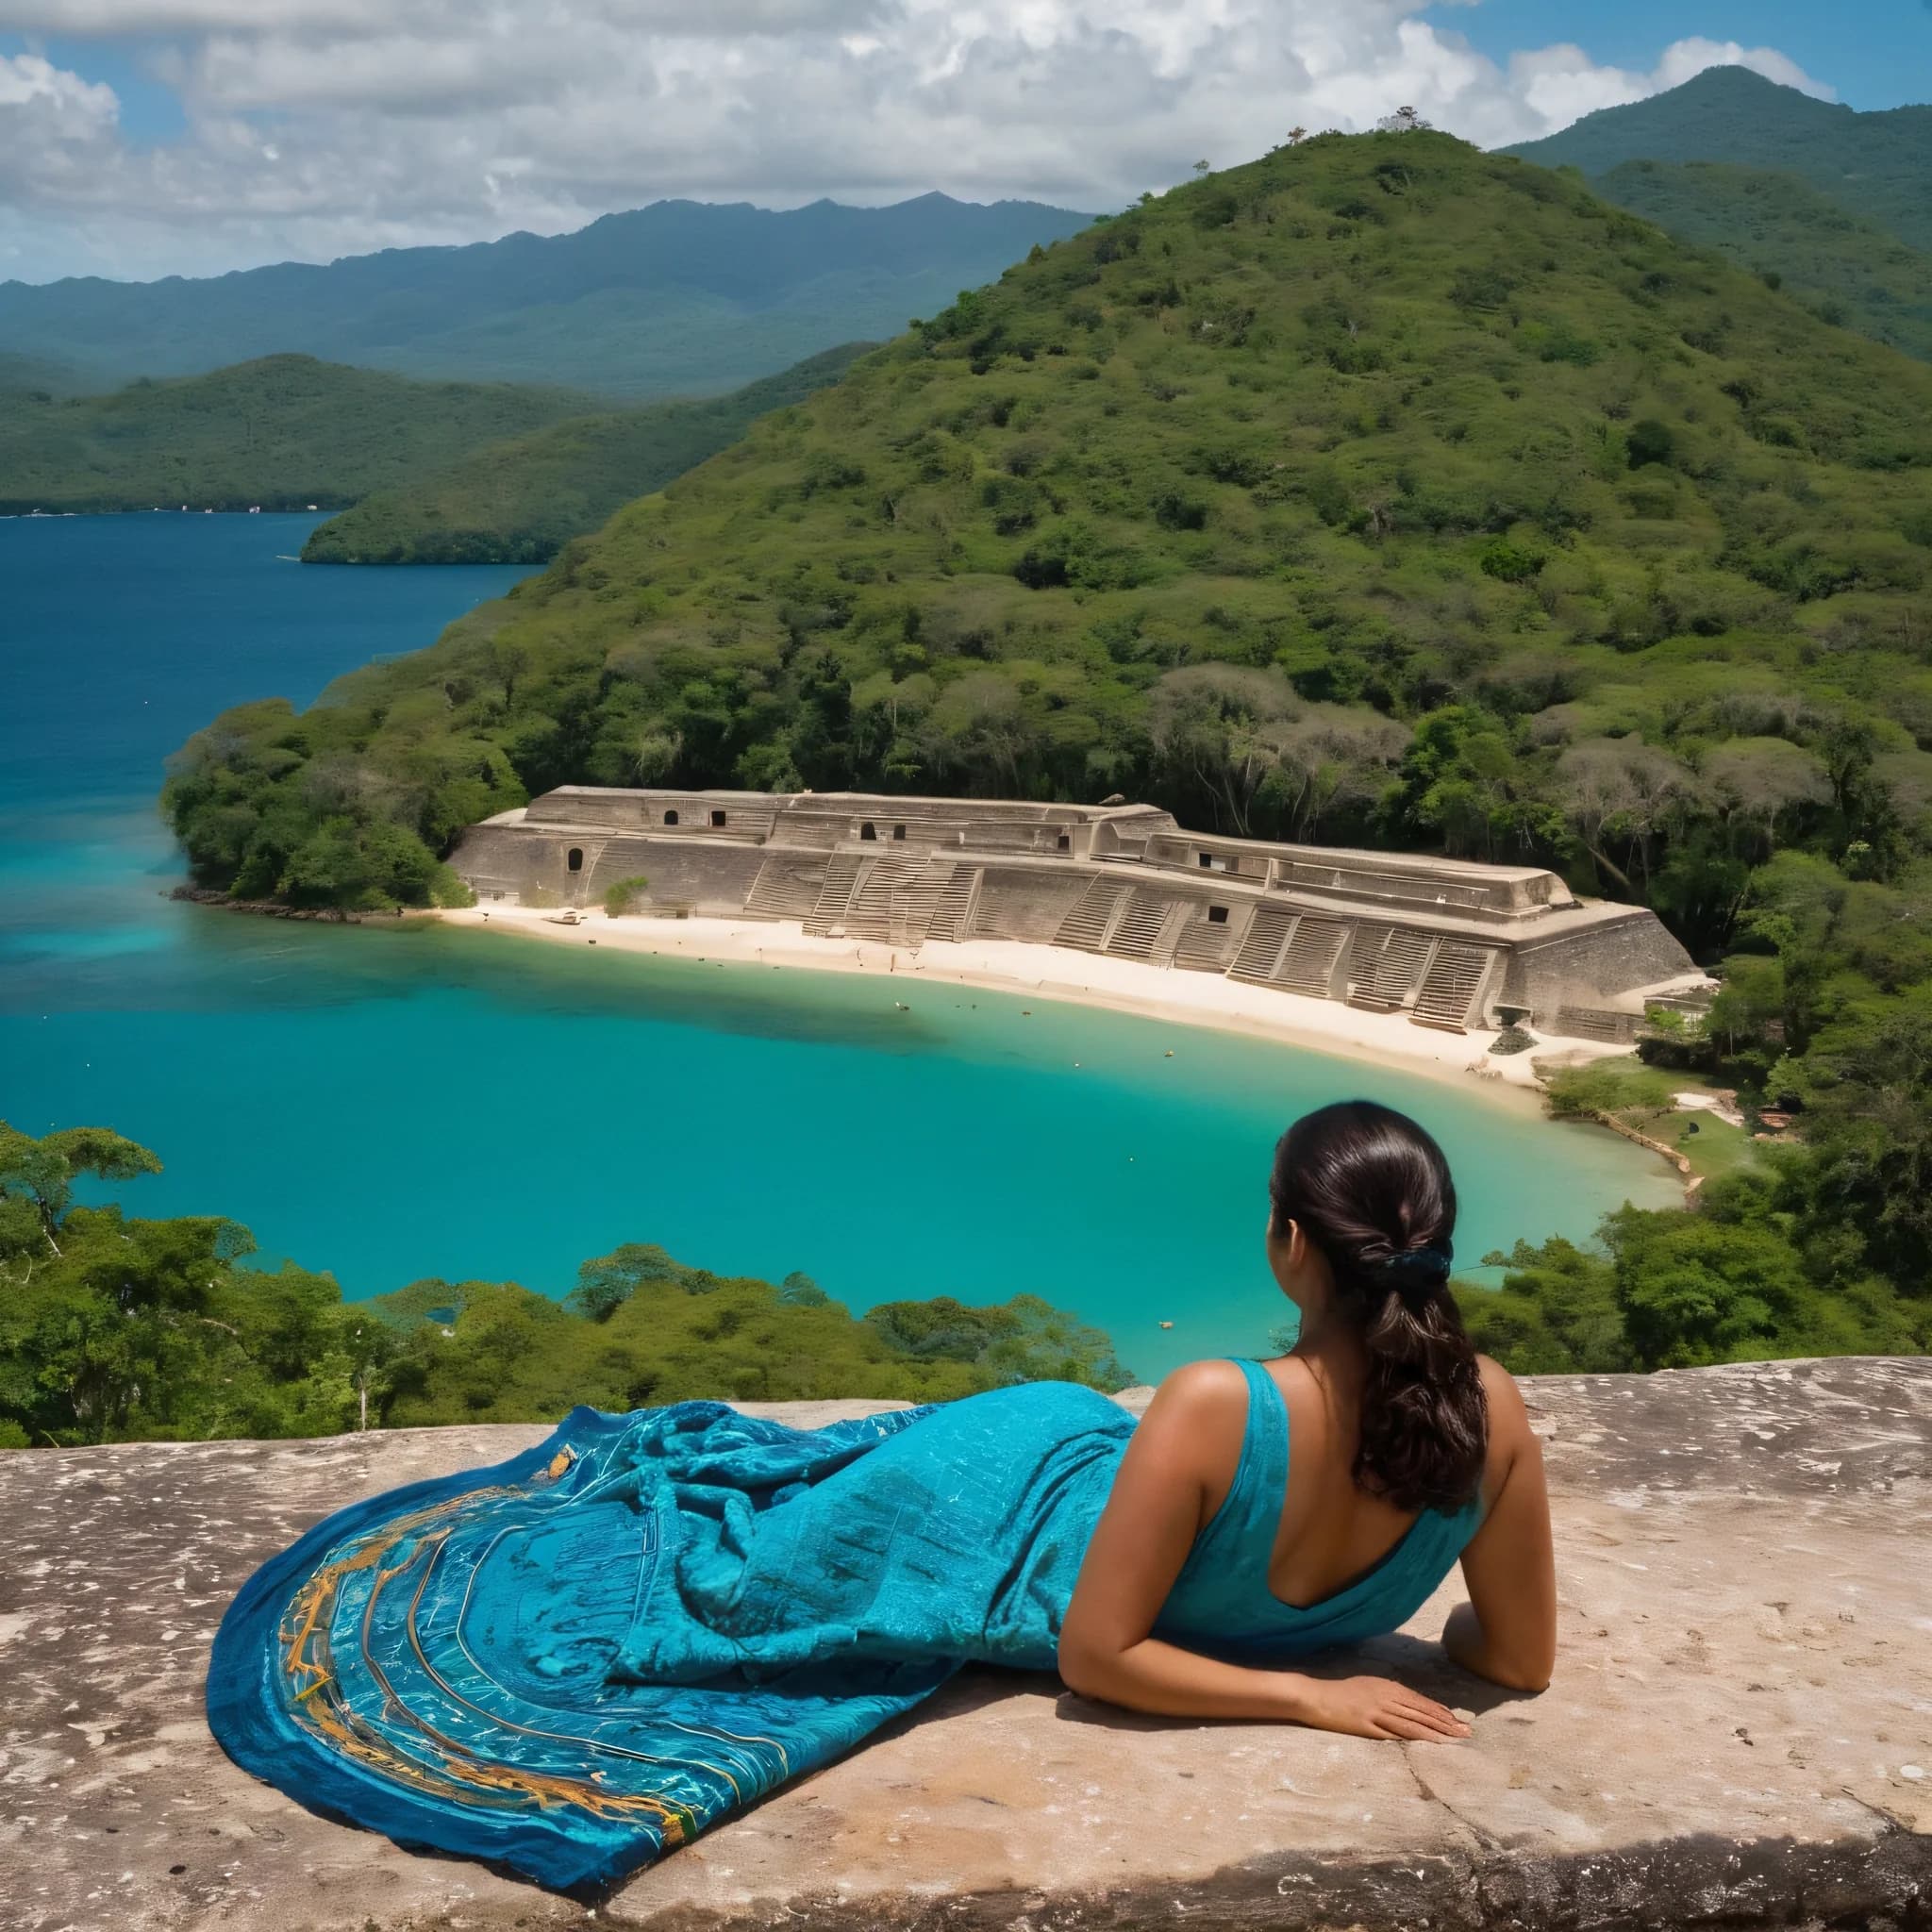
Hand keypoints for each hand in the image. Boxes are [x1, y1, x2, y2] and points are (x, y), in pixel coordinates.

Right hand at [1294, 1674, 1470, 1741]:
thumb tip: (1408, 1704)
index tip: (1458, 1721)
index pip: (1419, 1700)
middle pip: (1420, 1712)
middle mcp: (1385, 1697)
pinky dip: (1412, 1740)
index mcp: (1386, 1686)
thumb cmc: (1340, 1691)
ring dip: (1434, 1733)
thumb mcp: (1368, 1685)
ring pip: (1411, 1723)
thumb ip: (1388, 1694)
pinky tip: (1425, 1746)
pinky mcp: (1367, 1726)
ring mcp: (1376, 1712)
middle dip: (1445, 1723)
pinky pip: (1393, 1734)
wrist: (1316, 1697)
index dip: (1440, 1711)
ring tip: (1453, 1741)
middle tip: (1466, 1732)